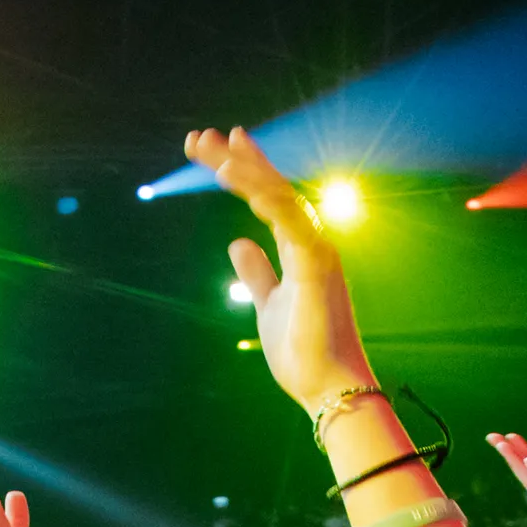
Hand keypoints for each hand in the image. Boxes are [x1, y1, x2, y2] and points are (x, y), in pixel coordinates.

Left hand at [183, 127, 371, 411]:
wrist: (329, 389)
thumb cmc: (304, 352)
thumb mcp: (267, 305)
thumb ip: (256, 272)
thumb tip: (237, 243)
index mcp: (300, 248)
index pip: (270, 196)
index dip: (248, 167)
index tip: (222, 142)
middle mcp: (311, 242)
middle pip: (271, 187)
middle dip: (235, 159)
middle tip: (197, 138)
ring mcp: (316, 252)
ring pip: (280, 198)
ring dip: (247, 173)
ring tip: (213, 156)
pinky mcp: (316, 269)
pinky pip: (293, 226)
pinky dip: (270, 204)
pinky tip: (242, 187)